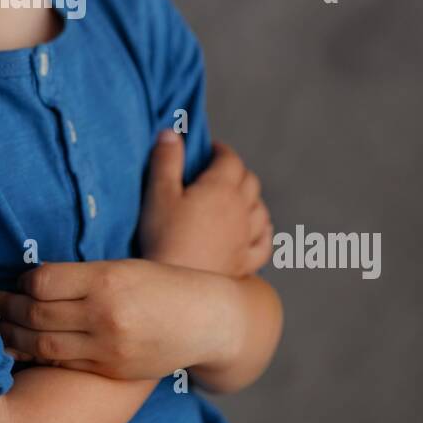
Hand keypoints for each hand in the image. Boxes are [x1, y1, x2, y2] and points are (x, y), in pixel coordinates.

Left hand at [0, 257, 236, 380]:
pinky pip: (62, 364)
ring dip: (12, 336)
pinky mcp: (110, 370)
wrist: (204, 320)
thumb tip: (30, 283)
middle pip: (36, 313)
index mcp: (107, 279)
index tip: (17, 283)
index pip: (41, 281)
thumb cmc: (160, 285)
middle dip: (6, 310)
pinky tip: (23, 349)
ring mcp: (108, 347)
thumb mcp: (122, 267)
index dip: (21, 283)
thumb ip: (81, 276)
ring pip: (42, 344)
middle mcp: (105, 314)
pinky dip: (37, 356)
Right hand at [137, 133, 272, 276]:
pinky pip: (264, 241)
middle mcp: (240, 210)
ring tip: (236, 197)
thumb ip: (166, 160)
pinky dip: (263, 230)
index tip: (211, 150)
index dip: (221, 151)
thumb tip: (171, 132)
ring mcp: (246, 237)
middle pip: (249, 181)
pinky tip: (257, 229)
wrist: (175, 289)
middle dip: (236, 171)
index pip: (230, 159)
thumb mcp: (158, 194)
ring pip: (260, 209)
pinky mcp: (245, 262)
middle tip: (219, 171)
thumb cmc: (163, 238)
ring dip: (251, 198)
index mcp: (220, 189)